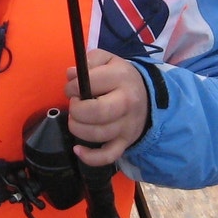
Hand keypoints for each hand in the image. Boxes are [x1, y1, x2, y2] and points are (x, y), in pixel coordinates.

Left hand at [65, 50, 149, 168]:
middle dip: (76, 110)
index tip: (72, 89)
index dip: (72, 87)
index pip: (89, 83)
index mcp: (121, 78)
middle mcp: (127, 103)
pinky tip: (78, 149)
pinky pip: (107, 157)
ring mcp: (127, 126)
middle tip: (75, 105)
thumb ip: (89, 61)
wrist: (146, 97)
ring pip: (97, 134)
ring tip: (77, 120)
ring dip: (78, 128)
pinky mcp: (125, 143)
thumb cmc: (120, 78)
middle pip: (95, 112)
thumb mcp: (107, 60)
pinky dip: (90, 157)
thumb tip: (71, 75)